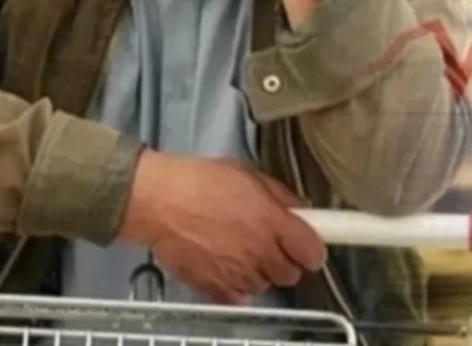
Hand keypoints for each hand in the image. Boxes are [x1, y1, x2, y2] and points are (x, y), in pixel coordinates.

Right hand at [119, 151, 325, 303]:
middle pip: (291, 274)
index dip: (312, 249)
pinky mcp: (216, 289)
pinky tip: (225, 265)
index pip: (313, 252)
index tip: (307, 245)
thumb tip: (301, 209)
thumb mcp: (247, 174)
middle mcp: (260, 252)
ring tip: (240, 250)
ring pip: (265, 286)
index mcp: (272, 222)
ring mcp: (238, 274)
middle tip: (269, 244)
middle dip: (285, 260)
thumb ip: (279, 195)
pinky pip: (239, 297)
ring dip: (259, 272)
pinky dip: (236, 286)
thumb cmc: (200, 180)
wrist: (158, 201)